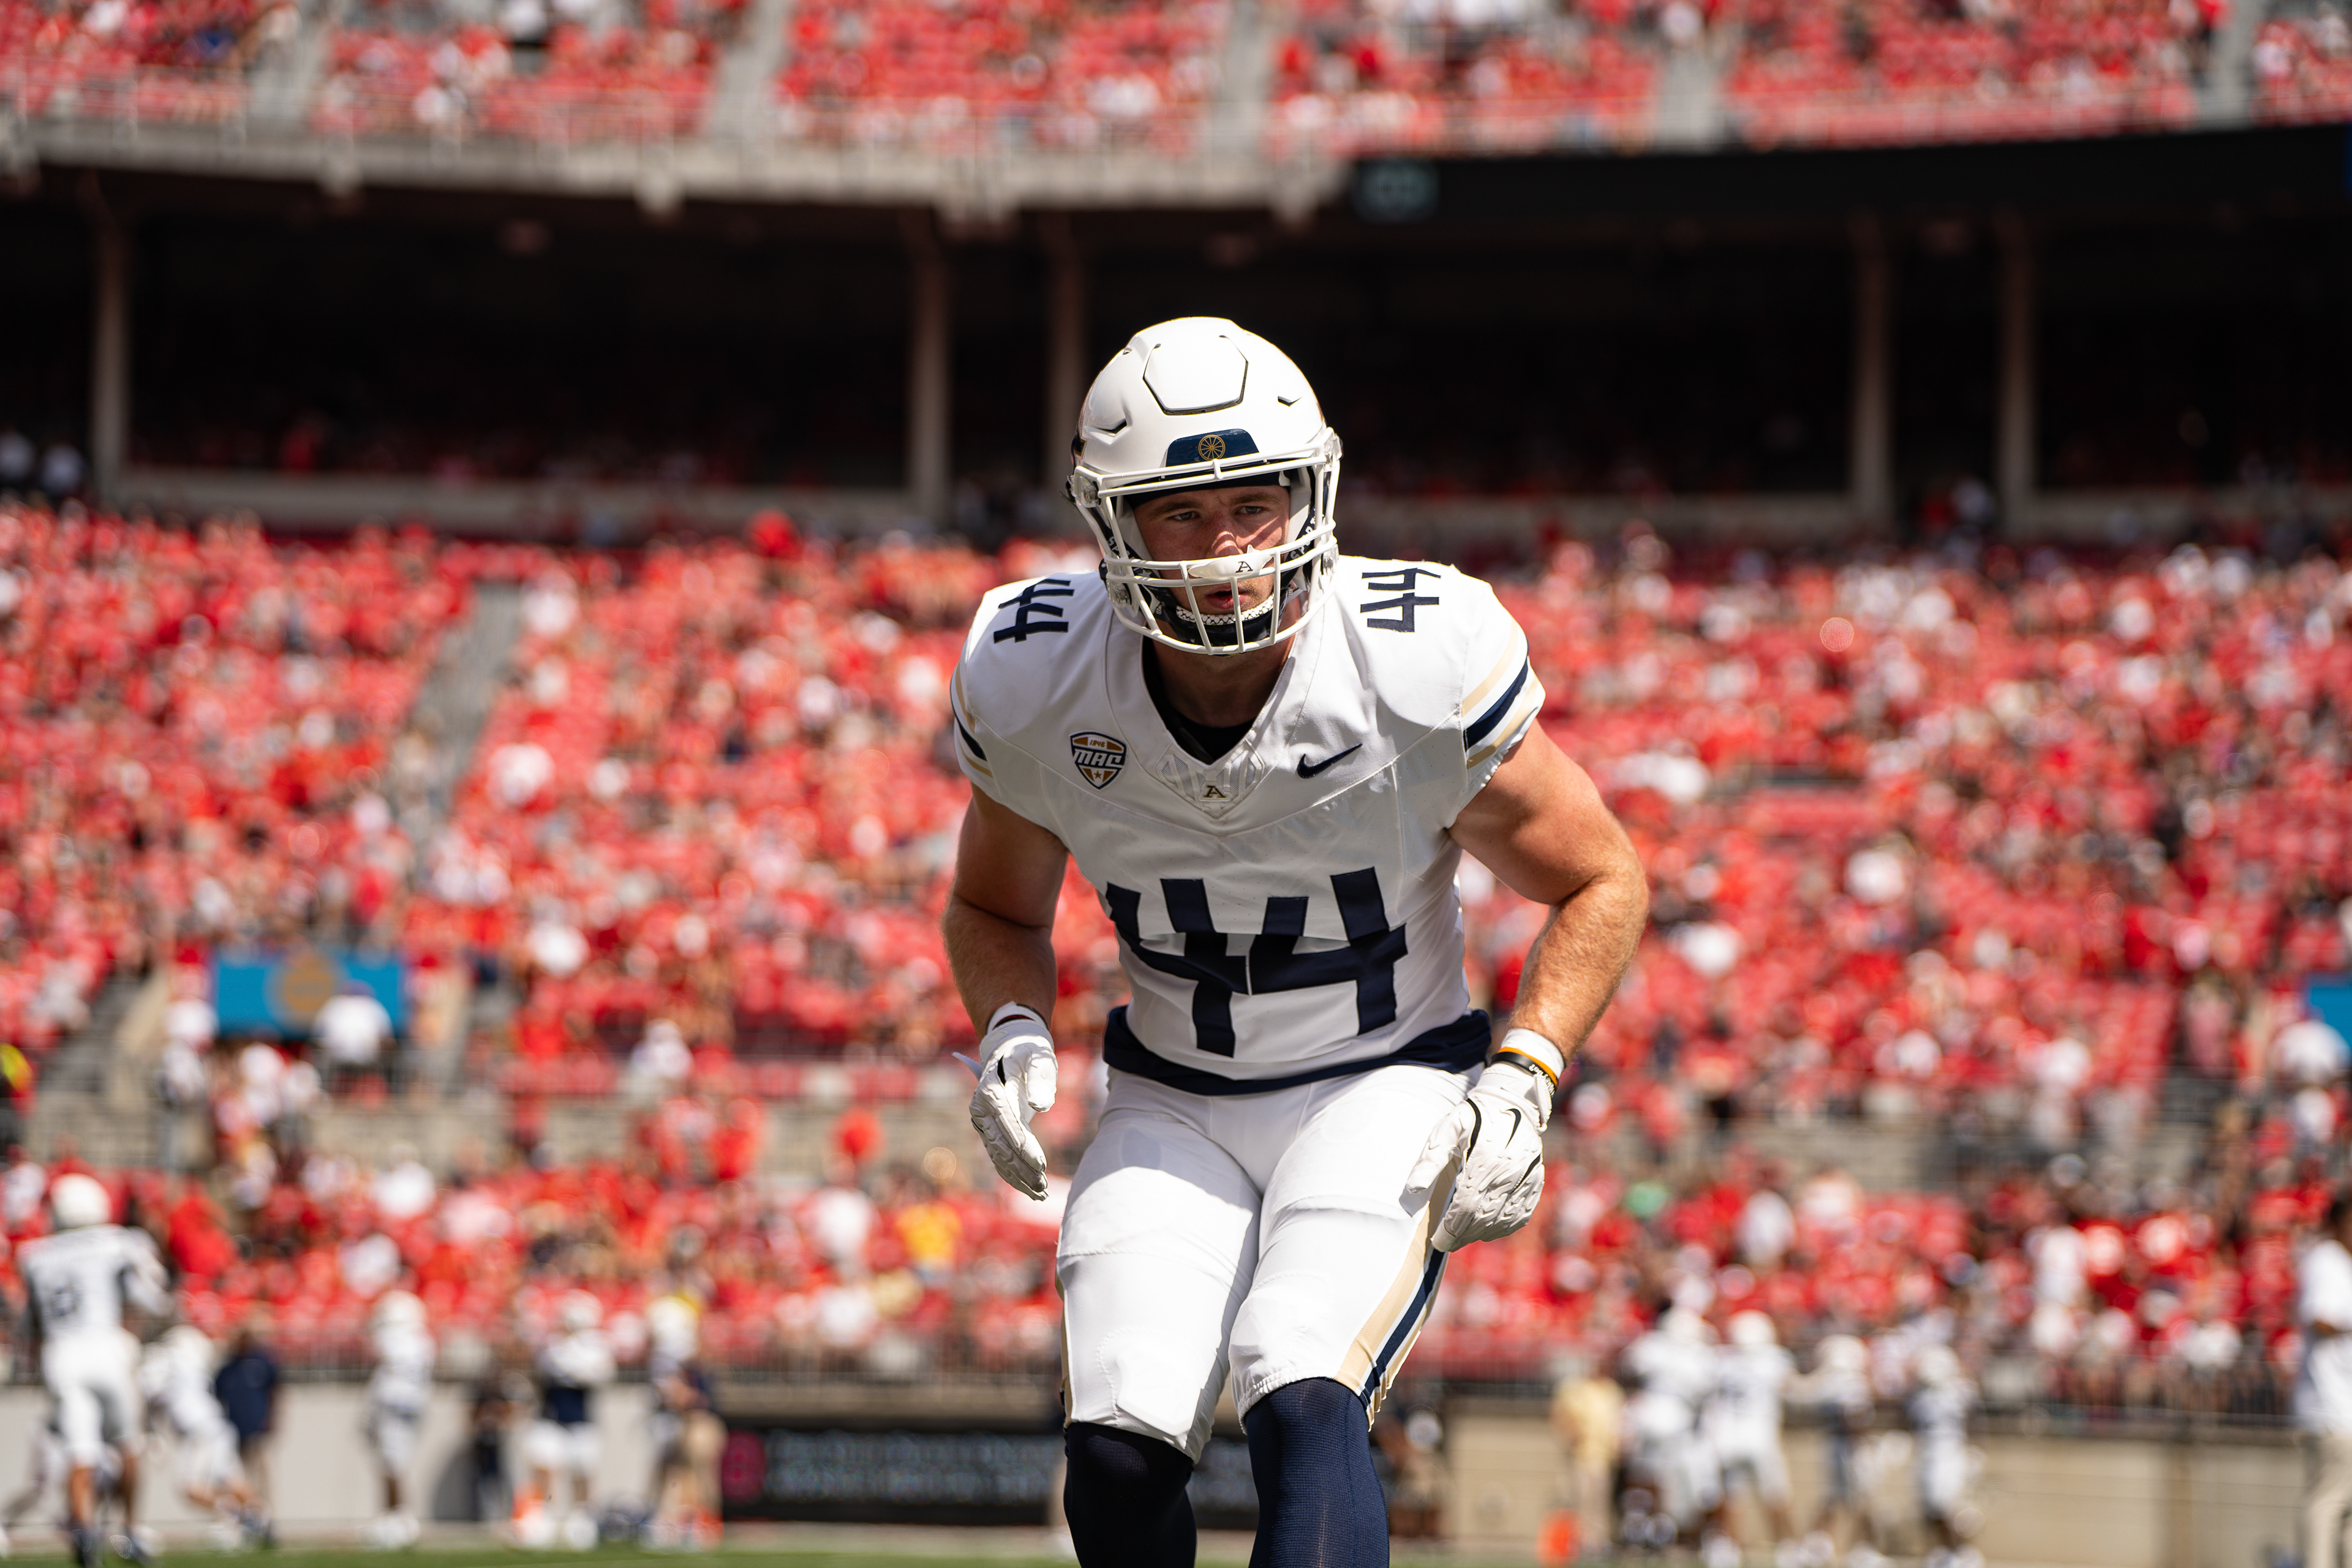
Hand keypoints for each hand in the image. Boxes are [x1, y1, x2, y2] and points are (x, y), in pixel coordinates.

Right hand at [955, 1003, 1057, 1200]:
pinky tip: (1031, 1190)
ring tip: (1041, 1193)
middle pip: (1001, 1144)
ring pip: (999, 1156)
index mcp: (990, 1089)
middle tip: (1044, 1186)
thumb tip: (1041, 1106)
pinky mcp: (990, 1131)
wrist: (1010, 1048)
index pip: (1006, 1121)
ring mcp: (983, 1122)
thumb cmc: (1028, 1052)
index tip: (1040, 1164)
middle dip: (1022, 1168)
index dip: (1023, 1144)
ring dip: (1019, 1177)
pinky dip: (1014, 1175)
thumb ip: (1040, 1079)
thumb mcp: (1038, 1058)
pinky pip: (1000, 1157)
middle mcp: (981, 1108)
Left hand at [1402, 1056, 1551, 1250]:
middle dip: (1463, 1236)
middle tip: (1446, 1244)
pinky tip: (1489, 1232)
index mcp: (1485, 1158)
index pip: (1466, 1205)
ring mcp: (1526, 1178)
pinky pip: (1521, 1214)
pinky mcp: (1535, 1182)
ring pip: (1503, 1219)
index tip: (1437, 1241)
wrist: (1512, 1102)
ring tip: (1463, 1239)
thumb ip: (1430, 1160)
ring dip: (1481, 1234)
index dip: (1451, 1229)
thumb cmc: (1473, 1117)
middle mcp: (1509, 1171)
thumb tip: (1413, 1189)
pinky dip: (1504, 1228)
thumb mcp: (1447, 1130)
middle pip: (1484, 1216)